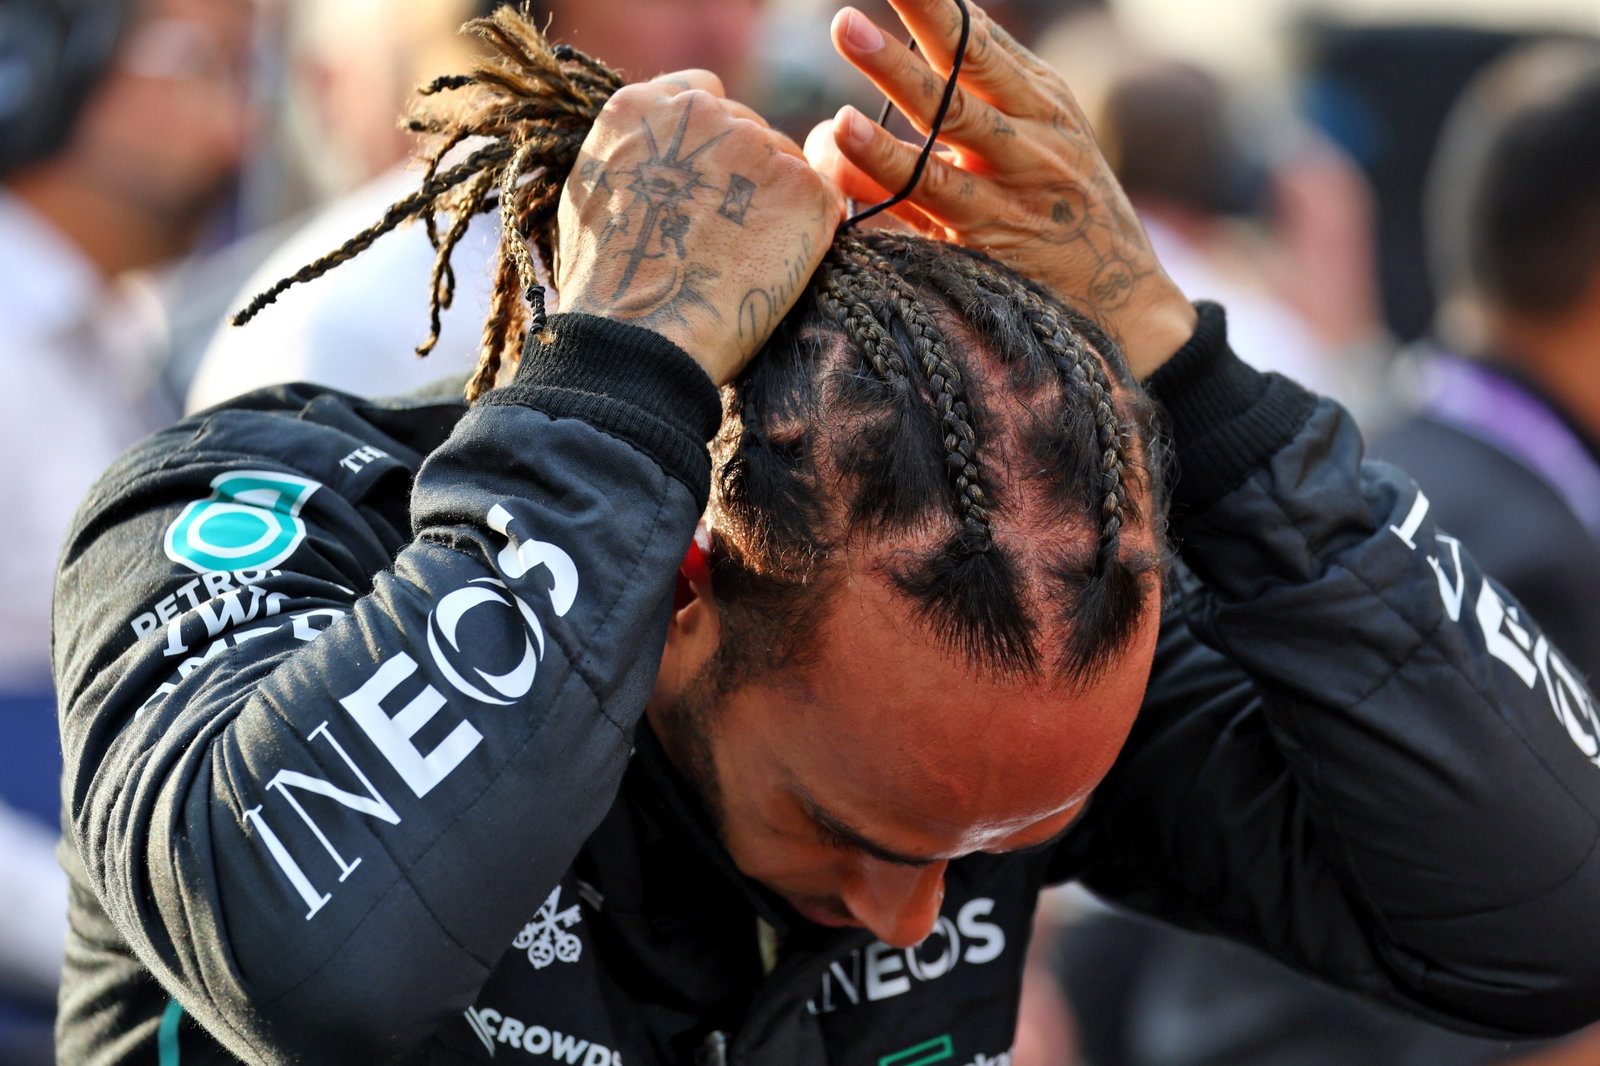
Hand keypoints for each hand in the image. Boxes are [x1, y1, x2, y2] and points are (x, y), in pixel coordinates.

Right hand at [557, 70, 844, 385]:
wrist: (640, 337)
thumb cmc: (608, 289)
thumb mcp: (595, 197)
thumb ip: (636, 157)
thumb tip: (664, 162)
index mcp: (641, 108)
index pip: (702, 98)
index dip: (710, 143)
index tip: (708, 183)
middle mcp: (701, 112)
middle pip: (748, 128)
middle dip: (744, 174)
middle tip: (729, 236)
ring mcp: (756, 145)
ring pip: (786, 163)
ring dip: (776, 203)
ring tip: (744, 260)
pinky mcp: (802, 187)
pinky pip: (824, 200)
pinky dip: (809, 233)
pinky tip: (776, 267)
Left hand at [804, 0, 1195, 376]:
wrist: (1127, 309)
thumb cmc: (1069, 217)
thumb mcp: (1048, 143)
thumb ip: (995, 93)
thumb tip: (946, 31)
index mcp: (1045, 106)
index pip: (984, 45)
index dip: (939, 11)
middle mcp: (1034, 141)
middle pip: (966, 78)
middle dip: (911, 40)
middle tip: (850, 21)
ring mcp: (1012, 193)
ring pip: (947, 133)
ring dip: (892, 99)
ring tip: (848, 59)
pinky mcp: (988, 243)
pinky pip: (927, 201)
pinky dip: (883, 173)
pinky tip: (843, 147)